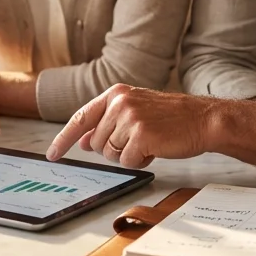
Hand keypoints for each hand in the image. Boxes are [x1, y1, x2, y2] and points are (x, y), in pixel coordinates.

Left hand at [46, 85, 216, 167]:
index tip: (53, 154)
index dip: (63, 139)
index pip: (80, 118)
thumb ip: (107, 123)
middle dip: (113, 149)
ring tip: (149, 142)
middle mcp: (119, 103)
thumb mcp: (135, 112)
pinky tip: (156, 149)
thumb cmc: (172, 118)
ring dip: (128, 155)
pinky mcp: (141, 135)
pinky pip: (126, 162)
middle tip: (139, 140)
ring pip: (109, 154)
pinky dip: (140, 161)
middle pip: (95, 142)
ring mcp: (129, 118)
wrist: (203, 119)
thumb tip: (82, 141)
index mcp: (116, 94)